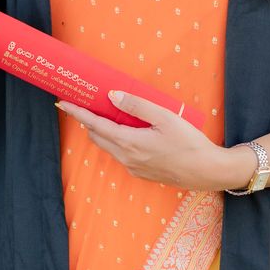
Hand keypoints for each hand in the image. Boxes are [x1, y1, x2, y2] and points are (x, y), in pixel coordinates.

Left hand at [57, 89, 231, 190]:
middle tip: (83, 104)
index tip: (64, 102)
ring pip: (109, 146)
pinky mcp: (142, 172)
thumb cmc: (189, 142)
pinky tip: (126, 130)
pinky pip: (121, 154)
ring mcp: (133, 167)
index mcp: (130, 143)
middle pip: (97, 137)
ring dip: (102, 131)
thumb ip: (137, 106)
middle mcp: (127, 157)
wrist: (206, 171)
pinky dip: (116, 140)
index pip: (96, 125)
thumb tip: (112, 96)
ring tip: (104, 113)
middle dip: (87, 121)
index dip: (78, 113)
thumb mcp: (165, 117)